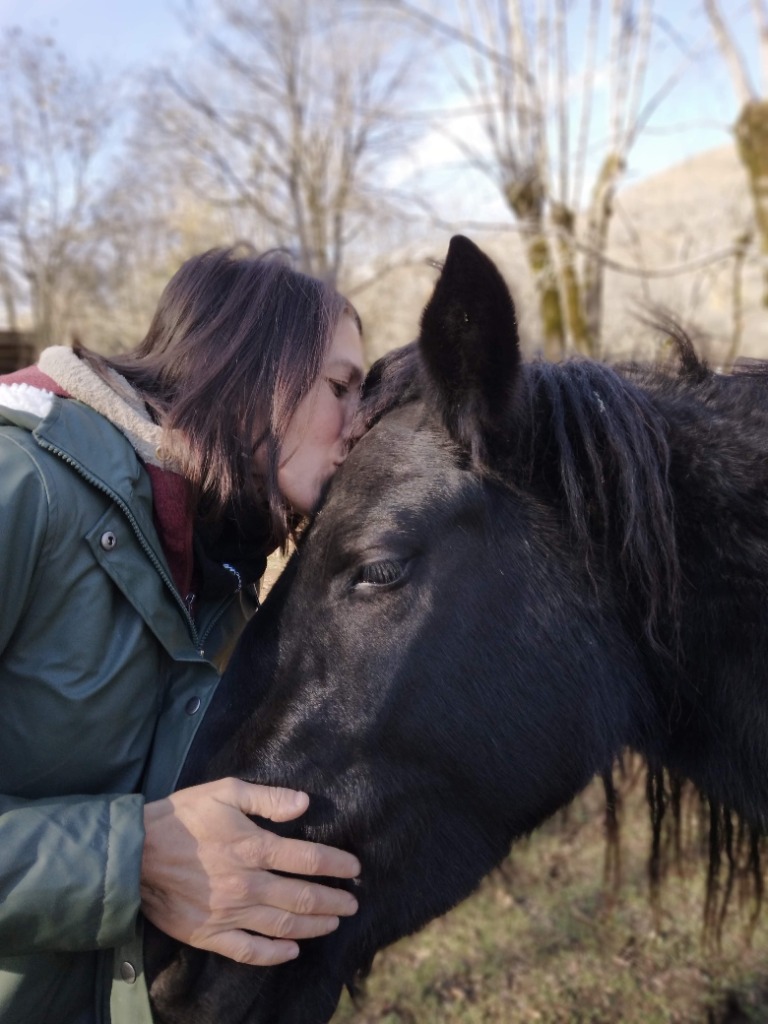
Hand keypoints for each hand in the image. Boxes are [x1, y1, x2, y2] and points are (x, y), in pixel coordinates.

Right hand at [140, 778, 359, 965]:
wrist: (134, 852)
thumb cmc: (181, 816)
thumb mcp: (225, 791)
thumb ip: (268, 798)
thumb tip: (305, 804)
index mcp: (254, 847)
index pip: (310, 860)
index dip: (338, 865)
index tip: (355, 868)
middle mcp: (247, 884)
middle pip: (304, 898)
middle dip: (335, 900)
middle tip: (354, 903)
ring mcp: (229, 913)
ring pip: (283, 926)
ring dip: (314, 926)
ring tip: (334, 922)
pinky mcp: (209, 934)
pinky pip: (249, 951)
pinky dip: (274, 955)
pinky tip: (292, 951)